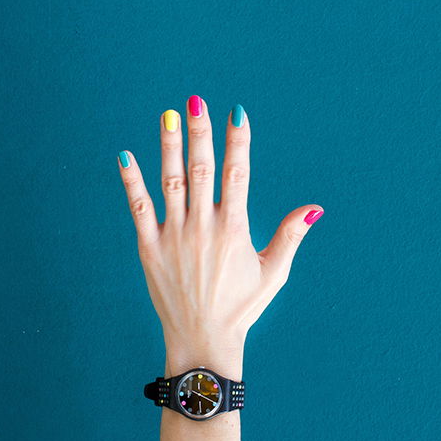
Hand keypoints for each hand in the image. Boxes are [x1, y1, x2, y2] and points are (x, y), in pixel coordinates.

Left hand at [117, 96, 322, 378]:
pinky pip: (139, 209)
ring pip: (171, 182)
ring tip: (168, 115)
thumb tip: (314, 208)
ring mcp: (174, 236)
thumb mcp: (274, 273)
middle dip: (200, 132)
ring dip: (169, 147)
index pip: (238, 174)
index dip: (238, 142)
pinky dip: (132, 182)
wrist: (203, 340)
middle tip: (196, 101)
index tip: (236, 113)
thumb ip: (290, 236)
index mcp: (234, 229)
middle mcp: (204, 227)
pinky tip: (125, 156)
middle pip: (203, 169)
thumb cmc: (241, 307)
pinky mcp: (150, 248)